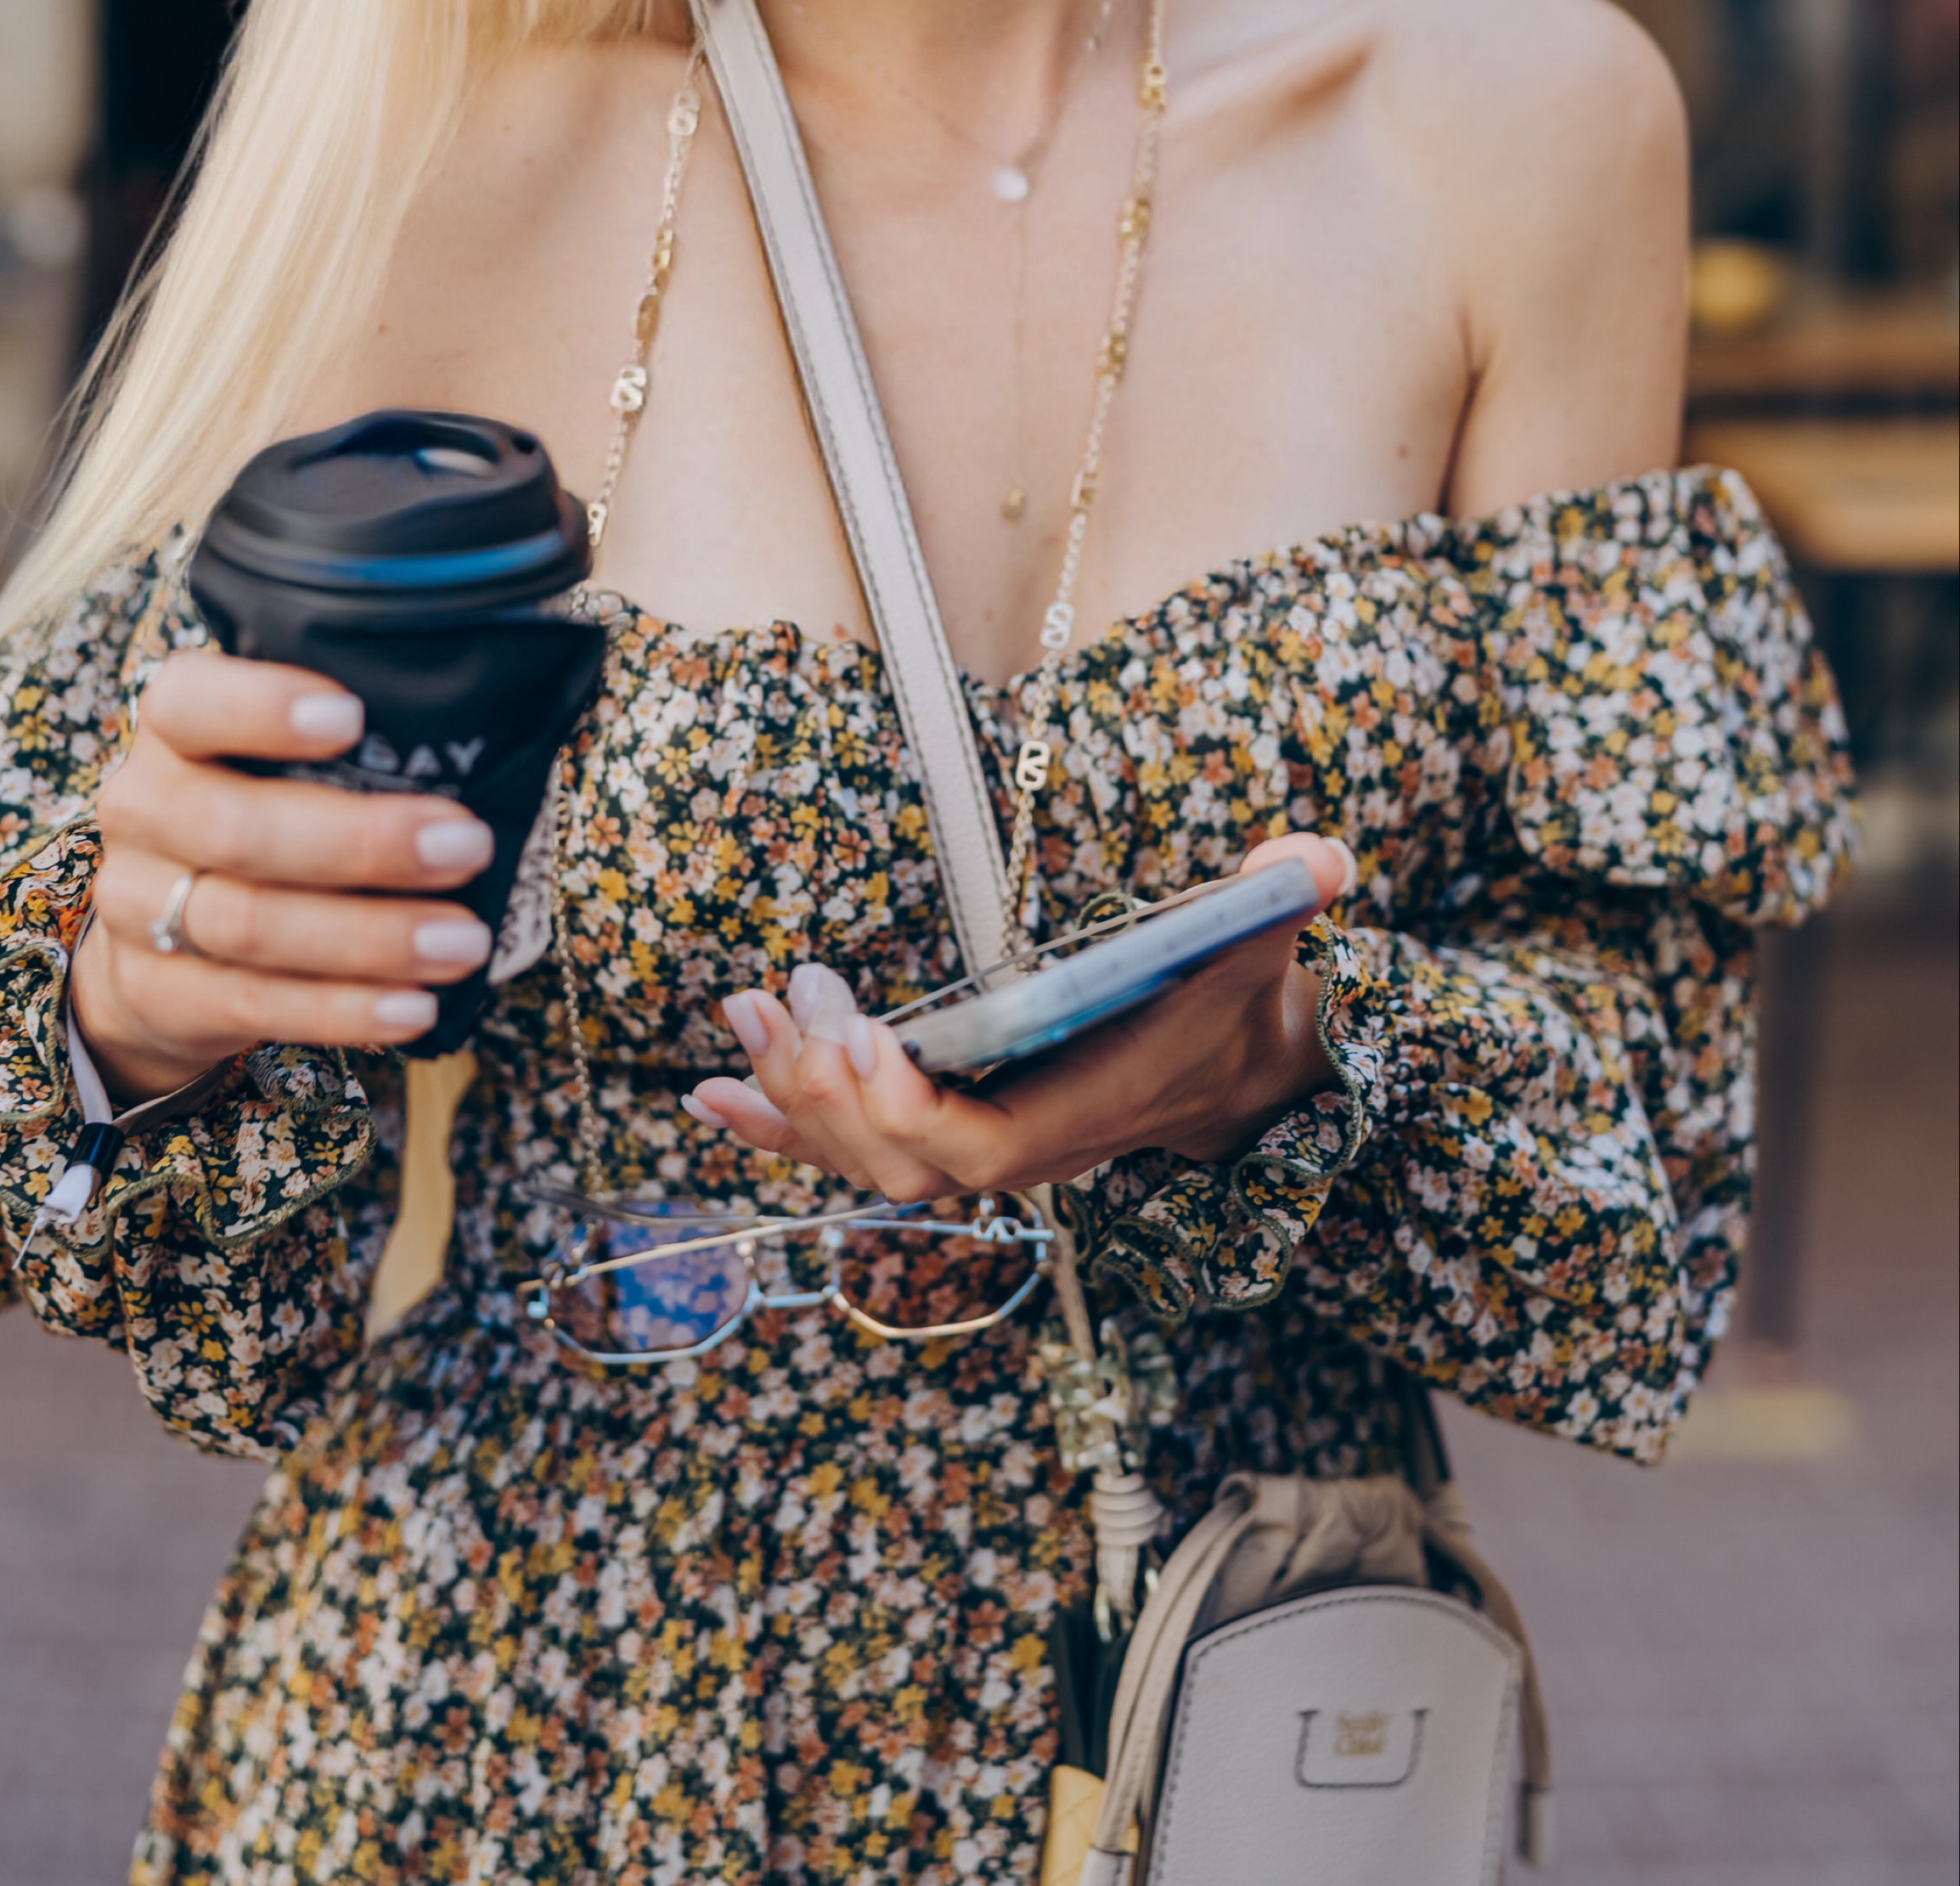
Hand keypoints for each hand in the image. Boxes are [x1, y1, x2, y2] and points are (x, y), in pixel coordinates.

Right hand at [70, 647, 498, 1101]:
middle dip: (364, 842)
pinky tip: (413, 1007)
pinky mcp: (155, 991)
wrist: (155, 929)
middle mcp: (142, 806)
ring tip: (463, 942)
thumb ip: (357, 742)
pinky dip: (342, 1009)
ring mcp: (135, 905)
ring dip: (370, 938)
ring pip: (251, 924)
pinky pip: (253, 1004)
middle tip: (467, 844)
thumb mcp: (283, 758)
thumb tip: (498, 730)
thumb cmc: (264, 810)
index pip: (191, 700)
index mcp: (173, 726)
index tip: (353, 715)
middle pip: (237, 827)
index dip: (262, 706)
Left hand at [683, 832, 1353, 1203]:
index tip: (862, 1039)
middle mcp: (1023, 1149)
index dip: (912, 1111)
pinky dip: (778, 1125)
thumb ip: (1283, 903)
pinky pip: (848, 1145)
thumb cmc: (1235, 1002)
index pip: (982, 1149)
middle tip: (786, 1001)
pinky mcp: (947, 1128)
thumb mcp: (1264, 944)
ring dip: (791, 1097)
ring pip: (862, 1156)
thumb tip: (1308, 864)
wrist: (1241, 1075)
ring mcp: (979, 1147)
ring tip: (743, 1017)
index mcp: (1084, 1113)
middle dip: (827, 1092)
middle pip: (898, 1159)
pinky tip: (715, 1091)